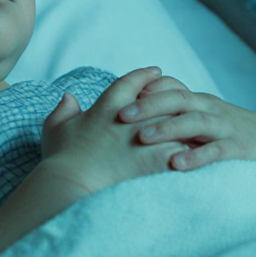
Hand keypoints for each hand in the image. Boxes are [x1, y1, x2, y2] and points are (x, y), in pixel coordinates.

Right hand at [39, 67, 190, 194]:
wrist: (71, 184)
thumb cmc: (61, 159)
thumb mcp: (55, 129)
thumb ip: (62, 110)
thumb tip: (68, 97)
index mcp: (107, 106)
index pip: (132, 82)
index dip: (146, 76)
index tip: (156, 72)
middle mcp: (130, 118)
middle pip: (162, 98)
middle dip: (175, 96)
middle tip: (186, 95)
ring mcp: (144, 138)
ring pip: (176, 122)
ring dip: (188, 123)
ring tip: (199, 125)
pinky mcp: (154, 160)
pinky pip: (182, 150)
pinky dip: (192, 151)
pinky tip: (201, 152)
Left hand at [116, 86, 255, 172]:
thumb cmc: (224, 131)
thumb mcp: (200, 115)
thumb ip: (174, 110)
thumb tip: (134, 105)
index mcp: (198, 101)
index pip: (170, 88)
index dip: (146, 90)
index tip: (118, 97)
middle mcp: (210, 108)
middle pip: (178, 99)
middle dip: (148, 106)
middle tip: (121, 116)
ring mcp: (225, 127)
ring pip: (195, 121)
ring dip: (168, 129)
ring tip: (143, 137)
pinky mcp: (240, 149)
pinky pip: (217, 150)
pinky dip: (197, 156)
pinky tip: (177, 164)